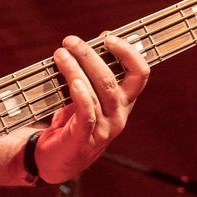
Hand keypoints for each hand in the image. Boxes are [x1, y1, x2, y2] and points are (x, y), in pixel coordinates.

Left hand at [35, 33, 148, 183]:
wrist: (56, 160)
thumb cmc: (73, 122)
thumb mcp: (89, 95)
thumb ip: (96, 72)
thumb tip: (103, 37)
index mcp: (124, 101)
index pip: (140, 73)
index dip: (128, 52)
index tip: (108, 37)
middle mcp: (119, 114)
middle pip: (113, 78)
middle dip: (91, 55)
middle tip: (70, 41)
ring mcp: (105, 128)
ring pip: (98, 91)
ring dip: (76, 68)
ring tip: (60, 54)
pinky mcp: (85, 138)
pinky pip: (87, 112)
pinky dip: (80, 94)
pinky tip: (72, 81)